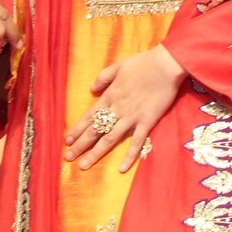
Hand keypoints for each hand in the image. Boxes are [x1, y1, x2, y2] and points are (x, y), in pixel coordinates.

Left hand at [65, 45, 185, 172]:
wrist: (165, 66)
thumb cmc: (142, 63)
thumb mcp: (118, 65)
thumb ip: (103, 77)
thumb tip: (91, 89)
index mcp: (109, 96)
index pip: (89, 116)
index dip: (77, 130)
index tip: (67, 141)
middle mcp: (117, 109)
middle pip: (95, 130)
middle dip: (80, 145)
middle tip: (68, 157)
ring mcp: (131, 117)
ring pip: (110, 139)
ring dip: (96, 153)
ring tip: (84, 165)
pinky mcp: (146, 122)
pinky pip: (136, 142)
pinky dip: (129, 156)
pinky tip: (121, 168)